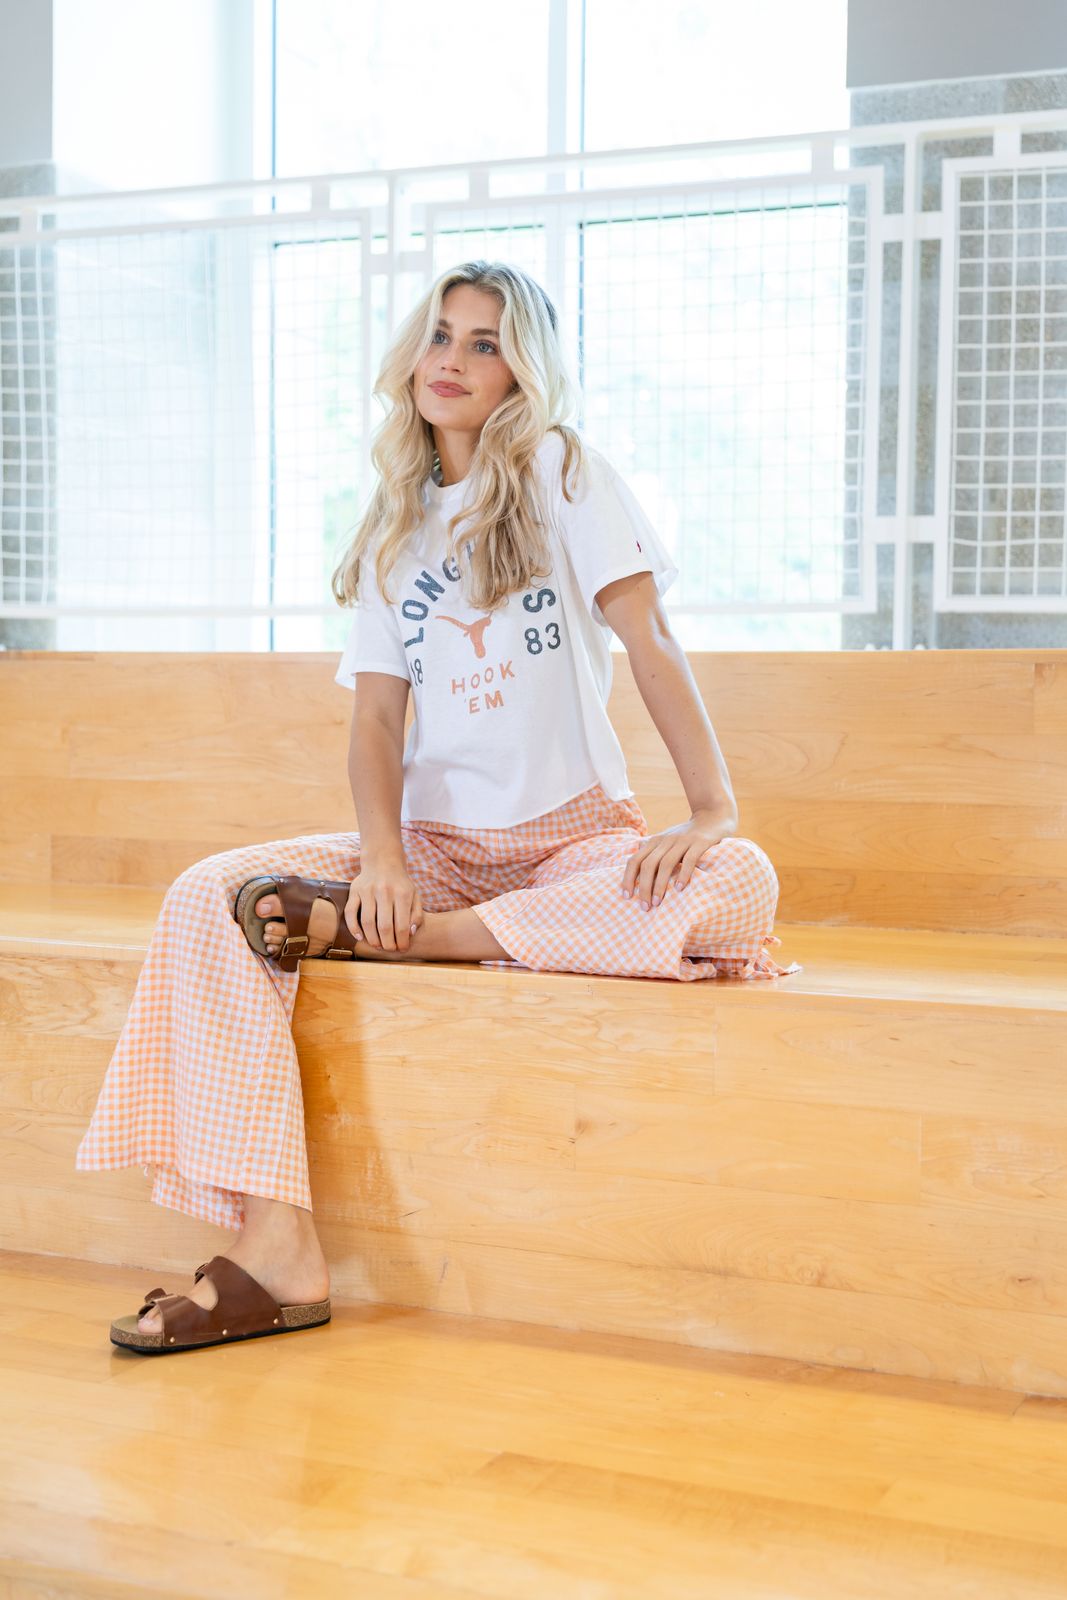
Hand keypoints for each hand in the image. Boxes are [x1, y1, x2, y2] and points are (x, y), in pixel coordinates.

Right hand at [346, 854, 424, 951]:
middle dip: (388, 944)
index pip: (402, 925)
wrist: (383, 861)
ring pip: (367, 922)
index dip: (402, 941)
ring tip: (378, 946)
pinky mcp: (354, 891)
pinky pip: (350, 912)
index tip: (402, 949)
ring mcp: (367, 891)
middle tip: (390, 950)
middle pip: (384, 926)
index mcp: (402, 893)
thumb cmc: (400, 883)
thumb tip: (410, 933)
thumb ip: (416, 914)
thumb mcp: (414, 895)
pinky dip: (354, 927)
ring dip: (372, 939)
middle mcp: (384, 891)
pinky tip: (361, 937)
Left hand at [621, 811, 736, 908]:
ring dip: (660, 885)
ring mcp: (683, 841)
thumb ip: (651, 852)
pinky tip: (679, 889)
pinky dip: (683, 874)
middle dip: (643, 887)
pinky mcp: (700, 842)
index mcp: (654, 842)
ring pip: (666, 863)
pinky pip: (689, 860)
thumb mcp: (665, 841)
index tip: (626, 897)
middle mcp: (665, 840)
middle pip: (648, 864)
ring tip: (657, 902)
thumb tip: (634, 869)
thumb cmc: (686, 835)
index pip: (635, 860)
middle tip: (645, 907)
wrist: (712, 816)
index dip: (628, 878)